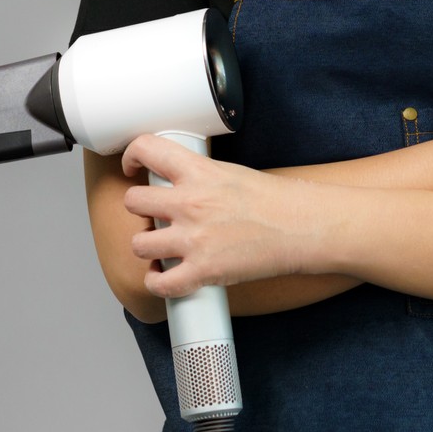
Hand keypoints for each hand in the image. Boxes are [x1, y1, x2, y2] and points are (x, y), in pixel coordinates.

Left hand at [119, 134, 325, 299]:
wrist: (302, 226)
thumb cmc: (275, 200)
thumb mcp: (232, 173)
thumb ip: (199, 178)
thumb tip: (177, 184)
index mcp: (199, 172)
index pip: (146, 149)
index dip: (131, 157)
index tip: (133, 167)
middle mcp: (190, 203)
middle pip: (132, 201)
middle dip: (140, 209)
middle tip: (153, 214)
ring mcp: (194, 238)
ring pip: (138, 243)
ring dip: (147, 246)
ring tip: (161, 247)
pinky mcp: (202, 270)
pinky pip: (160, 282)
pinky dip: (157, 282)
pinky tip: (163, 276)